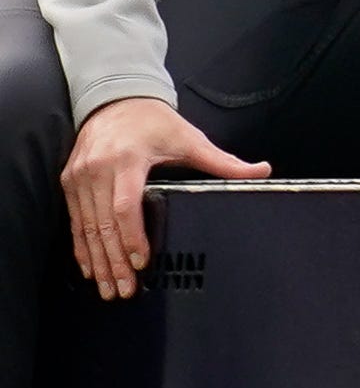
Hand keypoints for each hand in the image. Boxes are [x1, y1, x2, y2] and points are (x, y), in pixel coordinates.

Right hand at [61, 97, 269, 300]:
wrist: (116, 99)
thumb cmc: (154, 121)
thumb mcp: (189, 138)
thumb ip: (222, 161)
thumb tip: (261, 171)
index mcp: (127, 160)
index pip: (126, 206)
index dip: (132, 237)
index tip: (141, 261)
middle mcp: (98, 170)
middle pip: (103, 224)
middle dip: (114, 260)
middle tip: (124, 289)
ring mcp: (79, 177)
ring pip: (85, 227)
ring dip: (97, 260)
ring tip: (107, 287)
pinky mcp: (70, 181)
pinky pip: (74, 220)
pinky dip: (81, 246)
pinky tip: (89, 267)